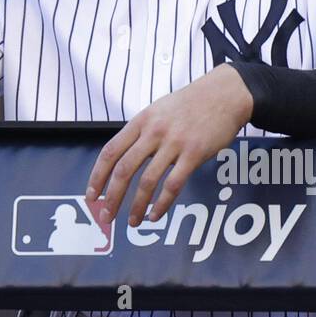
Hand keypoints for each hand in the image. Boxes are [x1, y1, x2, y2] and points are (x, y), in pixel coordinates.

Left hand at [85, 64, 254, 228]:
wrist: (224, 94)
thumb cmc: (190, 104)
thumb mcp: (157, 111)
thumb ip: (141, 133)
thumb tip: (124, 159)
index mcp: (140, 121)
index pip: (110, 151)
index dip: (98, 176)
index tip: (91, 195)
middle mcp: (153, 132)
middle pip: (124, 169)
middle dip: (112, 197)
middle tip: (105, 216)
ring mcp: (174, 143)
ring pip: (147, 181)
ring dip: (136, 205)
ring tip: (132, 222)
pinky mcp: (194, 154)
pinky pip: (173, 184)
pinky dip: (162, 204)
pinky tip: (155, 215)